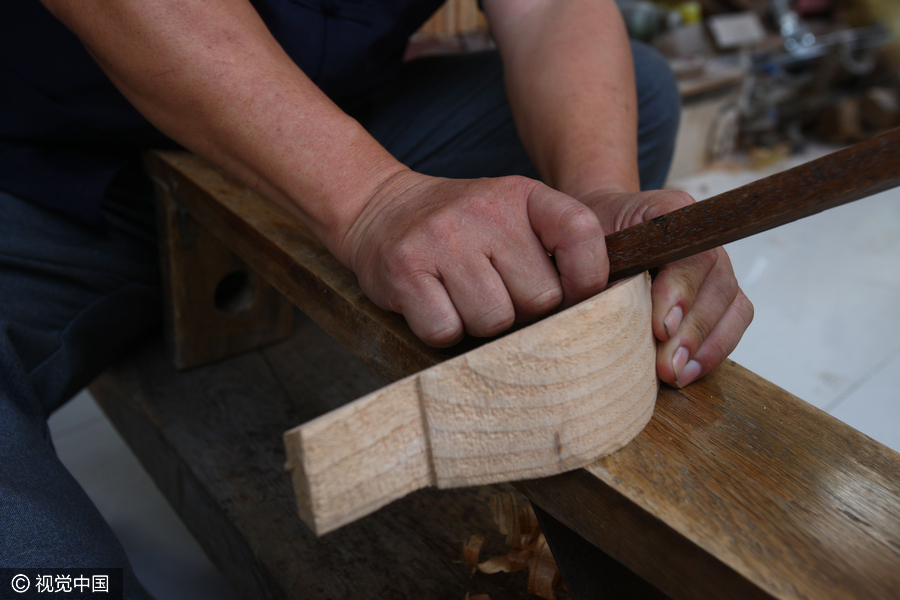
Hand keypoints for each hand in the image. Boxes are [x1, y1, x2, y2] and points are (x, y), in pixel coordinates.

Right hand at [341, 171, 608, 346]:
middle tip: (497, 295)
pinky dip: (443, 331)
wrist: (380, 210)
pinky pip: (446, 331)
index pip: (582, 234)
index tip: (571, 296)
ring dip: (481, 324)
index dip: (587, 278)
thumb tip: (601, 310)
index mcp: (522, 195)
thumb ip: (555, 249)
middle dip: (523, 311)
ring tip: (463, 298)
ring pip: (494, 321)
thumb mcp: (512, 216)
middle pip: (540, 299)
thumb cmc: (461, 229)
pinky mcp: (405, 270)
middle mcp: (484, 211)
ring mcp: (442, 239)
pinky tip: (435, 305)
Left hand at [581, 188, 753, 387]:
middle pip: (717, 285)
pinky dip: (715, 349)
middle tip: (667, 364)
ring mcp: (718, 266)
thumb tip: (602, 306)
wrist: (601, 229)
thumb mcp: (585, 239)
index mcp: (673, 213)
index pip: (690, 255)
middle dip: (692, 331)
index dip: (681, 292)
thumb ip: (596, 263)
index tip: (661, 326)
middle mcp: (704, 238)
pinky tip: (689, 371)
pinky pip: (735, 320)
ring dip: (705, 346)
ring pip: (732, 306)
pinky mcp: (722, 293)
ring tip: (677, 374)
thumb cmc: (592, 235)